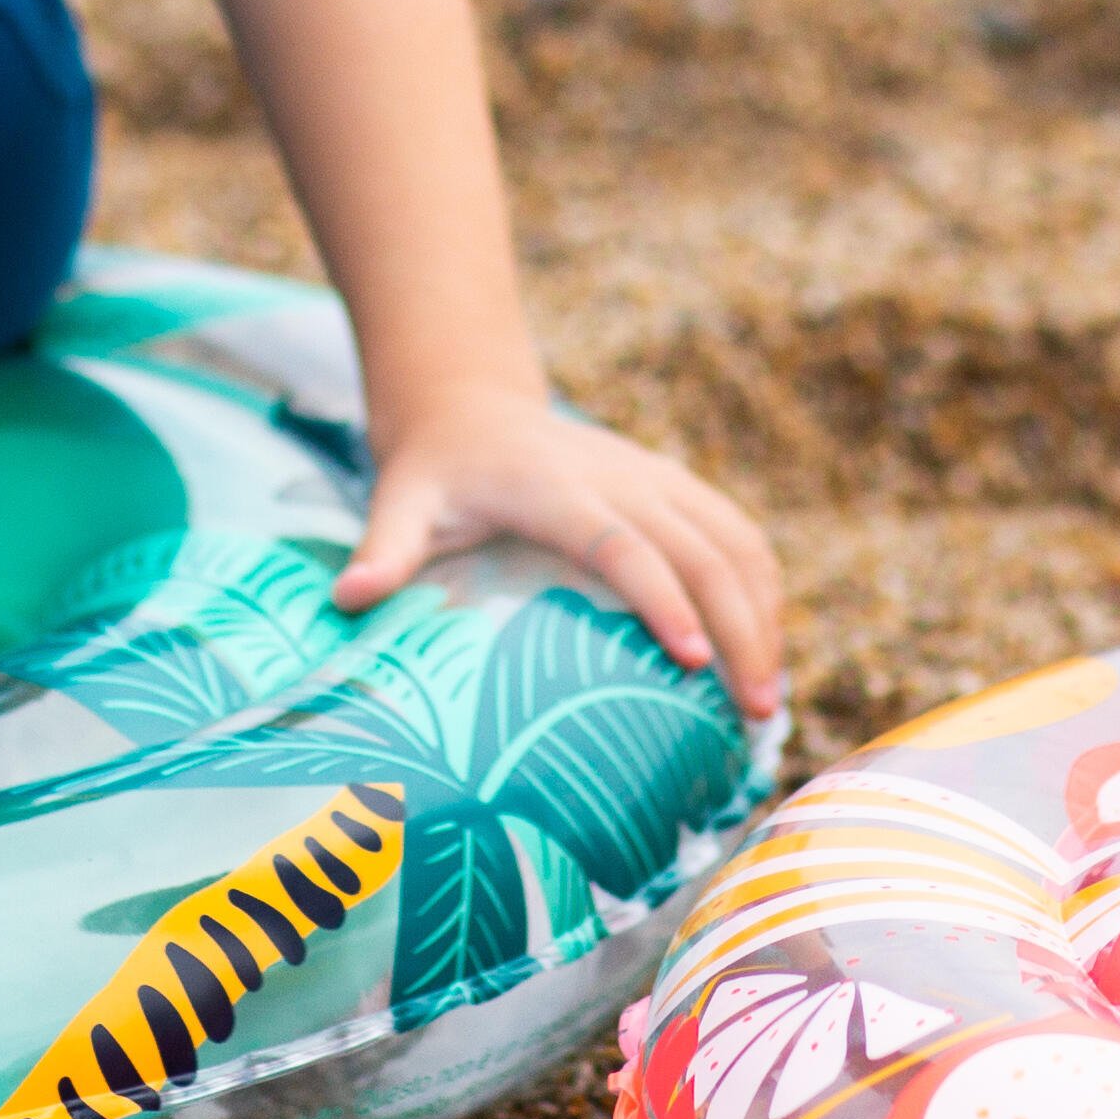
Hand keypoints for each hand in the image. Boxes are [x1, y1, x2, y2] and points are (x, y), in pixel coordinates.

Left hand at [337, 384, 785, 713]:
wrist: (469, 407)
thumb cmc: (433, 475)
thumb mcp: (399, 504)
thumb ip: (382, 550)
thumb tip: (349, 599)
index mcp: (555, 488)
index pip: (622, 544)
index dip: (662, 599)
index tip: (693, 662)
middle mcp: (618, 478)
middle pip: (701, 550)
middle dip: (739, 628)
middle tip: (757, 711)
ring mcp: (654, 478)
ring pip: (734, 541)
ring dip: (764, 615)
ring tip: (770, 697)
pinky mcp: (673, 485)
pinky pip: (737, 533)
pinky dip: (764, 588)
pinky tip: (769, 649)